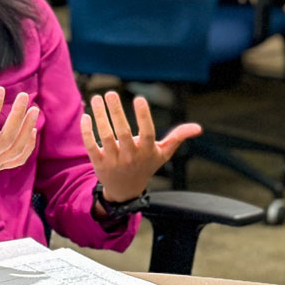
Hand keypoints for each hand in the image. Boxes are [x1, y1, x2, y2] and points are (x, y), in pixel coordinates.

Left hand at [81, 91, 201, 202]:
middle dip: (116, 112)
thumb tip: (198, 128)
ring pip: (105, 137)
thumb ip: (178, 137)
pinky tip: (87, 115)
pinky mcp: (98, 163)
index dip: (143, 116)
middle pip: (122, 133)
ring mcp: (113, 160)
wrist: (125, 190)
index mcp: (147, 151)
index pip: (146, 132)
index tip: (139, 98)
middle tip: (111, 93)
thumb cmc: (147, 165)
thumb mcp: (163, 153)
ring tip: (97, 98)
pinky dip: (87, 132)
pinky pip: (91, 145)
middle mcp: (130, 156)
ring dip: (100, 117)